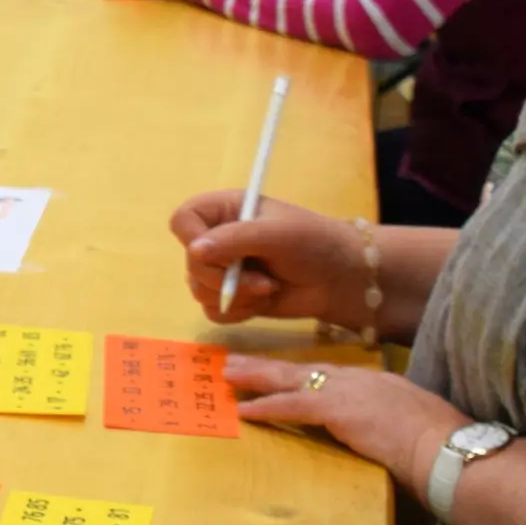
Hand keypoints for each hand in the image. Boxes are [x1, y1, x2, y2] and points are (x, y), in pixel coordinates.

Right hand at [167, 191, 359, 323]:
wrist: (342, 280)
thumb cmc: (314, 244)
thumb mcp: (276, 234)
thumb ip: (234, 239)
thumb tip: (194, 252)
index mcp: (225, 212)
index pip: (183, 220)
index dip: (190, 237)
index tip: (211, 252)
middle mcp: (219, 240)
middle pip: (191, 262)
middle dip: (224, 278)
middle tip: (261, 281)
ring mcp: (224, 271)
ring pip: (199, 290)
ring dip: (235, 296)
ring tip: (268, 289)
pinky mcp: (232, 298)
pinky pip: (212, 311)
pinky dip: (237, 312)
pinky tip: (262, 303)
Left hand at [225, 358, 467, 494]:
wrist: (447, 448)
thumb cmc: (439, 444)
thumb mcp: (413, 425)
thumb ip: (391, 423)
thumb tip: (382, 436)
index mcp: (377, 384)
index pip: (329, 375)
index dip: (300, 374)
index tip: (277, 371)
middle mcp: (359, 379)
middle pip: (303, 369)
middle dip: (267, 367)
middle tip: (235, 362)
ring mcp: (348, 391)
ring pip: (291, 380)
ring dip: (257, 378)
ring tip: (228, 376)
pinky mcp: (338, 409)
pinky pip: (293, 405)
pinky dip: (267, 407)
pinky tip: (244, 410)